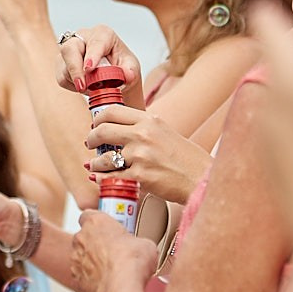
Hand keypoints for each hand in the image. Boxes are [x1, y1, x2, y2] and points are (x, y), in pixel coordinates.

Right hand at [57, 24, 144, 103]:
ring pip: (64, 66)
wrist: (113, 73)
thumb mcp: (131, 67)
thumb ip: (130, 71)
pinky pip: (61, 78)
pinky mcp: (61, 63)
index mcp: (102, 34)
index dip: (92, 55)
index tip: (90, 68)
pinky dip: (73, 86)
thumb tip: (127, 76)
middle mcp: (82, 38)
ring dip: (77, 82)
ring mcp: (69, 50)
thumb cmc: (121, 65)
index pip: (95, 42)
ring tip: (93, 87)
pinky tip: (85, 85)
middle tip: (83, 86)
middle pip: (70, 49)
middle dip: (75, 69)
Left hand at [69, 210, 158, 291]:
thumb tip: (141, 248)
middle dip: (97, 243)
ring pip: (82, 257)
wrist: (120, 289)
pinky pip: (83, 276)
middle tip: (115, 251)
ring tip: (113, 270)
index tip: (110, 229)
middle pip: (85, 237)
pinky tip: (107, 283)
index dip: (100, 223)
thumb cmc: (132, 262)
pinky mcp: (75, 278)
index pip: (90, 215)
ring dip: (93, 261)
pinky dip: (91, 278)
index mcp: (95, 222)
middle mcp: (80, 238)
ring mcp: (75, 259)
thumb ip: (136, 241)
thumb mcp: (146, 243)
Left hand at [81, 105, 211, 203]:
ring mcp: (141, 156)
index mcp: (149, 121)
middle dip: (91, 138)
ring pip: (103, 157)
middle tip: (90, 144)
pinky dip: (101, 179)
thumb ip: (142, 128)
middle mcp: (143, 135)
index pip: (111, 112)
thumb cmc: (186, 159)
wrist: (202, 179)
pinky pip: (110, 177)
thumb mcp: (165, 132)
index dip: (97, 119)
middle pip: (101, 130)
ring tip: (95, 166)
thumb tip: (115, 128)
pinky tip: (99, 179)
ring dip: (94, 163)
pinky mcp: (140, 176)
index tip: (95, 125)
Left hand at [251, 0, 292, 240]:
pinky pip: (290, 146)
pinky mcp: (285, 181)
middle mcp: (270, 111)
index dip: (269, 14)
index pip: (265, 30)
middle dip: (284, 57)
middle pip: (271, 71)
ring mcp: (273, 148)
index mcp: (288, 78)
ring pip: (277, 109)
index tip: (267, 3)